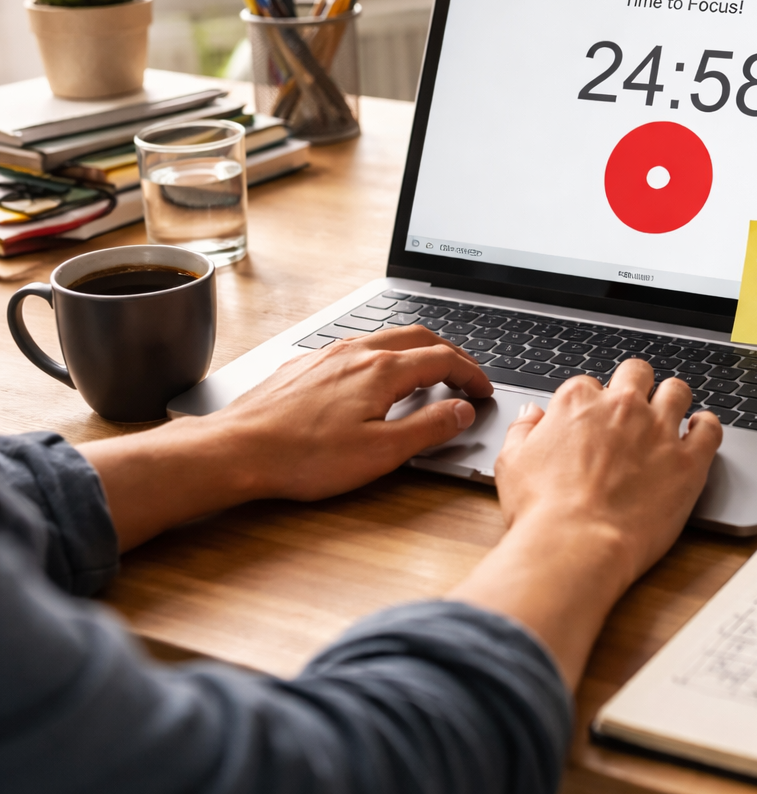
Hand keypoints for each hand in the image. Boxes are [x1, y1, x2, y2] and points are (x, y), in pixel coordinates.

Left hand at [80, 326, 492, 549]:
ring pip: (387, 337)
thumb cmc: (303, 457)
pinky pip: (358, 346)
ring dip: (417, 350)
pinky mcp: (307, 362)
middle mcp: (358, 350)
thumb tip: (462, 410)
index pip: (444, 359)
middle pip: (419, 337)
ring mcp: (329, 352)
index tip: (483, 390)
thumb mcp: (380, 453)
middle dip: (450, 353)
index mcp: (382, 369)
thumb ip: (429, 428)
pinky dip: (384, 354)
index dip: (471, 374)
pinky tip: (375, 377)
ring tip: (427, 372)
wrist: (237, 449)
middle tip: (464, 375)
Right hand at [449, 359, 720, 686]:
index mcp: (578, 402)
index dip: (591, 404)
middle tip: (634, 406)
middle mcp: (621, 406)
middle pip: (636, 373)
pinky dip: (706, 426)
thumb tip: (531, 415)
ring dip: (673, 398)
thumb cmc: (541, 510)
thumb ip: (523, 431)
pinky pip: (710, 428)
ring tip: (671, 413)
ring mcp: (658, 430)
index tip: (593, 421)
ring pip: (677, 390)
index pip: (588, 385)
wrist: (576, 544)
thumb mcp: (511, 463)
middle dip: (635, 384)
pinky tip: (700, 431)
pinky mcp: (688, 461)